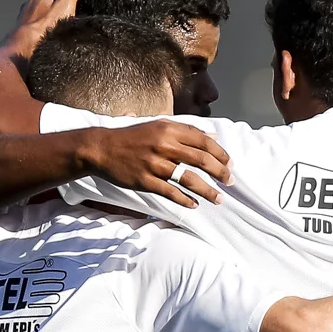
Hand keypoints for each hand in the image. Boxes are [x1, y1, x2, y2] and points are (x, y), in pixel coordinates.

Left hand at [5, 0, 91, 56]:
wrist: (22, 56)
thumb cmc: (44, 31)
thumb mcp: (66, 5)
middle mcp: (31, 4)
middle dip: (64, 3)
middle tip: (77, 12)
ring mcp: (26, 19)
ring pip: (44, 13)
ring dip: (54, 17)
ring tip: (67, 27)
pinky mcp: (25, 35)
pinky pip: (39, 27)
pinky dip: (47, 29)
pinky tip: (54, 38)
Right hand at [80, 121, 231, 207]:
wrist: (102, 148)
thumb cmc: (133, 137)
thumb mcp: (159, 126)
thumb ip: (186, 131)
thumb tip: (212, 137)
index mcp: (169, 129)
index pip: (204, 142)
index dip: (221, 154)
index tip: (230, 164)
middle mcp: (164, 145)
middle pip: (201, 160)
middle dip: (220, 173)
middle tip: (230, 182)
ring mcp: (154, 164)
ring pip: (189, 179)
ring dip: (207, 190)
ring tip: (218, 199)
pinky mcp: (144, 181)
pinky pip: (170, 192)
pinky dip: (185, 200)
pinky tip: (194, 204)